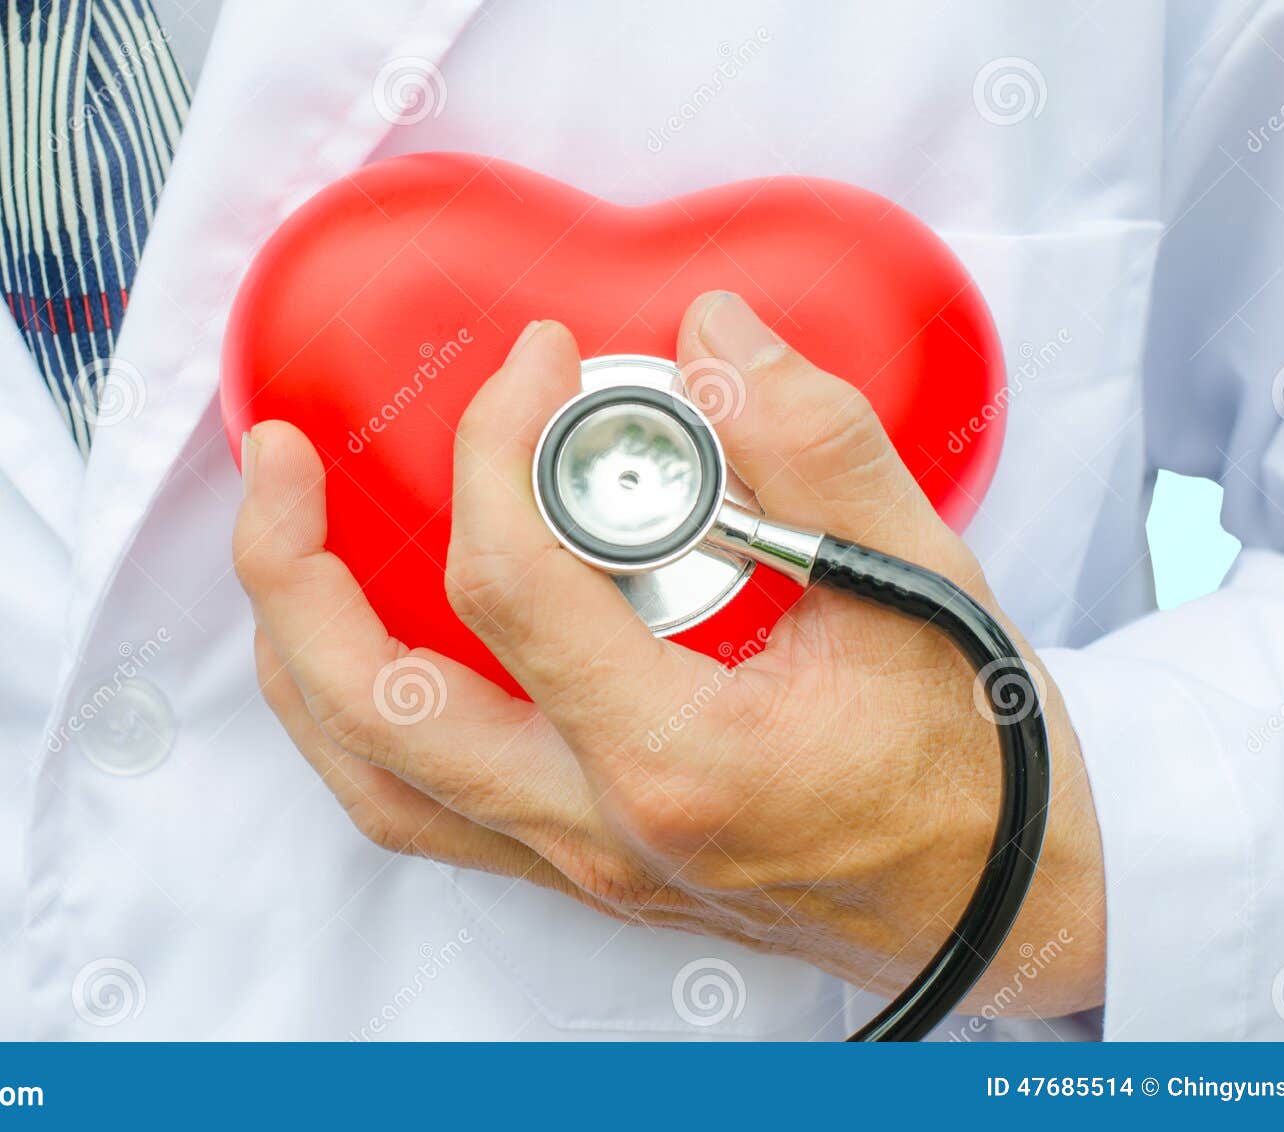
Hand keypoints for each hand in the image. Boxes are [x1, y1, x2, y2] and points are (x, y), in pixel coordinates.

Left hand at [233, 291, 1106, 1016]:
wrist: (1004, 902)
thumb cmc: (974, 765)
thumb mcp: (924, 587)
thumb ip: (820, 447)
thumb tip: (715, 336)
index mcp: (684, 759)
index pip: (515, 584)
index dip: (496, 445)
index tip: (536, 366)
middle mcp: (605, 827)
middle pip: (376, 705)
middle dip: (296, 569)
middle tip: (279, 460)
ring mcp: (580, 859)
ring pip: (371, 776)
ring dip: (305, 658)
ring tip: (288, 550)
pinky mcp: (580, 862)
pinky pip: (417, 803)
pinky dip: (362, 716)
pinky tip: (370, 644)